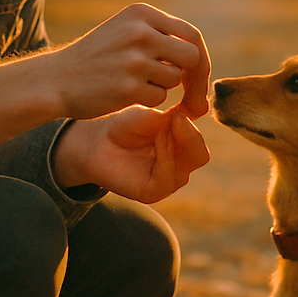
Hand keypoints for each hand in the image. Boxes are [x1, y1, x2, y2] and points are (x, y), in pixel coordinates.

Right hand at [46, 4, 210, 119]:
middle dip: (195, 78)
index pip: (190, 34)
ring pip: (174, 79)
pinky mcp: (128, 87)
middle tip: (190, 95)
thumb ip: (160, 35)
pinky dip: (147, 99)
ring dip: (162, 86)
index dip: (200, 58)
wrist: (56, 78)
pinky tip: (124, 94)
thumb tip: (200, 55)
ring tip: (134, 82)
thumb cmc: (96, 57)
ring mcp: (134, 59)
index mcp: (141, 13)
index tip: (198, 75)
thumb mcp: (124, 29)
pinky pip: (159, 97)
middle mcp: (140, 32)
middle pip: (192, 56)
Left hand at [53, 104, 210, 203]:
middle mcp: (178, 164)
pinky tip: (157, 141)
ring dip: (177, 143)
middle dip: (191, 135)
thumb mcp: (151, 116)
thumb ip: (173, 119)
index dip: (197, 122)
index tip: (186, 105)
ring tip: (161, 129)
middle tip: (177, 118)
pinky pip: (170, 177)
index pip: (200, 136)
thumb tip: (191, 117)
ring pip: (189, 165)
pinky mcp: (154, 192)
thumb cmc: (123, 126)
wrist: (97, 141)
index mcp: (181, 145)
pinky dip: (167, 157)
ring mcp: (168, 179)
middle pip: (200, 154)